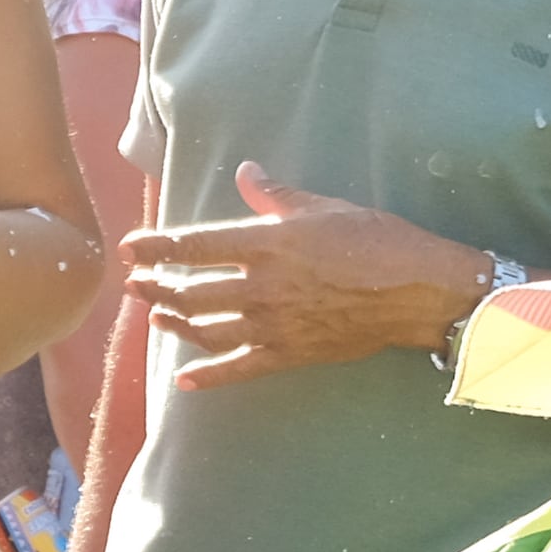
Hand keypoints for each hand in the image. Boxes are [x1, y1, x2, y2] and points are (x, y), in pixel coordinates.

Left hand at [129, 165, 491, 389]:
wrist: (419, 291)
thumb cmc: (377, 240)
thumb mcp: (325, 208)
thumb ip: (275, 195)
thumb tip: (245, 171)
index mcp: (267, 244)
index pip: (194, 246)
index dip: (156, 247)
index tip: (132, 248)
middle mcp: (262, 286)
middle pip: (190, 292)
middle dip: (155, 287)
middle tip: (136, 283)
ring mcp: (273, 324)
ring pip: (206, 330)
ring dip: (174, 324)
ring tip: (155, 316)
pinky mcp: (289, 354)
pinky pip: (238, 369)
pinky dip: (207, 377)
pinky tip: (183, 380)